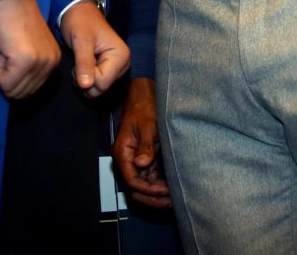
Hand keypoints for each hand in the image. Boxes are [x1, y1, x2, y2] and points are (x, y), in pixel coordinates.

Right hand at [0, 0, 60, 98]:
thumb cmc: (10, 16)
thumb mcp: (28, 45)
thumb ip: (29, 66)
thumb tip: (17, 92)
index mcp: (53, 59)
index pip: (29, 90)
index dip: (12, 74)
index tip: (13, 50)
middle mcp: (51, 62)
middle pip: (21, 93)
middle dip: (7, 75)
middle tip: (8, 49)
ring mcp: (40, 61)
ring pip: (12, 90)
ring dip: (2, 72)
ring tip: (7, 47)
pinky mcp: (26, 60)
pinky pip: (4, 82)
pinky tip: (4, 47)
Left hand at [60, 0, 129, 96]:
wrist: (78, 10)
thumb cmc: (80, 21)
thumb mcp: (80, 41)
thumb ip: (84, 63)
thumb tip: (86, 86)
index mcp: (121, 56)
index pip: (102, 83)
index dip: (86, 76)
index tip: (78, 59)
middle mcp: (123, 63)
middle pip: (102, 88)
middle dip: (85, 79)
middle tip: (77, 61)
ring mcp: (117, 67)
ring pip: (99, 87)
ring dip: (85, 78)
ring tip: (80, 61)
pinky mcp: (110, 68)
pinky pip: (97, 82)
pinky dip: (87, 77)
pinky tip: (84, 64)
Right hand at [113, 77, 172, 207]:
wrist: (143, 95)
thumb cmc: (144, 107)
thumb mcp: (147, 125)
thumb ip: (145, 145)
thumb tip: (141, 163)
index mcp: (122, 152)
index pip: (131, 180)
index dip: (148, 189)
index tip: (165, 190)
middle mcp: (126, 159)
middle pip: (135, 188)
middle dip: (152, 198)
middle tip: (171, 201)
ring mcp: (134, 160)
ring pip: (142, 185)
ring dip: (156, 194)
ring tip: (174, 198)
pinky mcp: (143, 158)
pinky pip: (149, 177)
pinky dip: (159, 185)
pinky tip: (172, 187)